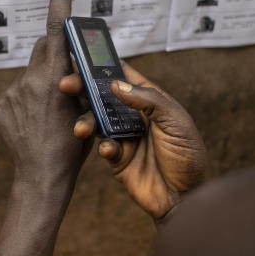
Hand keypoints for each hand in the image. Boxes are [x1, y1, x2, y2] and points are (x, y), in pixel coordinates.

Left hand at [0, 0, 91, 198]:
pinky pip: (14, 92)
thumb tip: (70, 60)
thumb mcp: (85, 108)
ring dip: (39, 83)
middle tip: (64, 75)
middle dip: (53, 55)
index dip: (59, 6)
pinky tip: (31, 121)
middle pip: (41, 50)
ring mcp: (10, 94)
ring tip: (47, 112)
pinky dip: (24, 100)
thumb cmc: (72, 144)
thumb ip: (76, 80)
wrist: (42, 175)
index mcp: (54, 79)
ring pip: (28, 74)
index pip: (55, 33)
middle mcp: (29, 81)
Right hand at [59, 62, 206, 220]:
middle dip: (83, 89)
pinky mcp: (118, 158)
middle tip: (65, 85)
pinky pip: (103, 146)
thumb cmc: (189, 157)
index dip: (104, 64)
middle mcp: (135, 115)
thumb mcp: (176, 121)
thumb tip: (116, 83)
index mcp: (151, 100)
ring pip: (97, 120)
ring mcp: (125, 136)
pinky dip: (103, 146)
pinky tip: (110, 150)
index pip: (124, 75)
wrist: (187, 199)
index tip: (81, 56)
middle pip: (103, 95)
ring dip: (86, 120)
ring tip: (82, 128)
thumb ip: (148, 99)